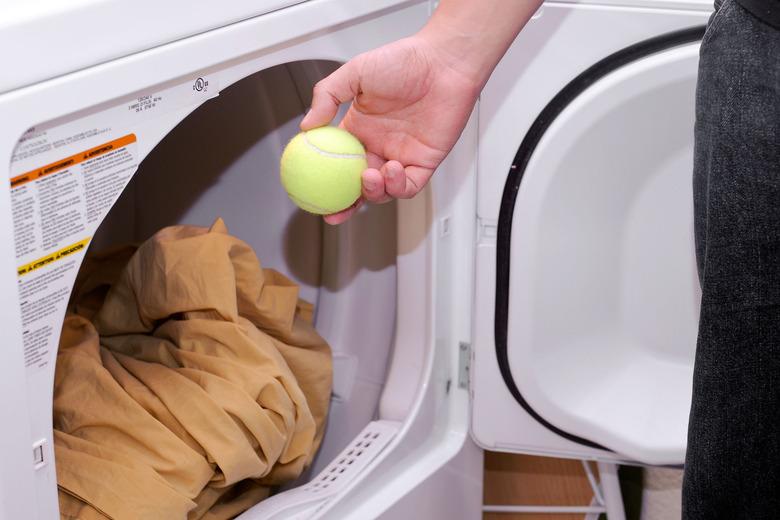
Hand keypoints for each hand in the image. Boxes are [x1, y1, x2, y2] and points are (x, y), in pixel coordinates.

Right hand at [300, 34, 480, 223]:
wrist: (443, 61)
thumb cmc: (404, 60)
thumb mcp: (354, 73)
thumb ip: (326, 97)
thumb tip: (306, 126)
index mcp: (359, 129)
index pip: (336, 164)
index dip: (323, 182)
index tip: (309, 192)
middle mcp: (378, 145)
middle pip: (357, 186)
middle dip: (345, 205)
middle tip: (334, 212)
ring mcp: (401, 155)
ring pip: (383, 190)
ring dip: (373, 192)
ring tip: (370, 176)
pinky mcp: (424, 162)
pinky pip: (409, 185)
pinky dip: (398, 186)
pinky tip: (392, 170)